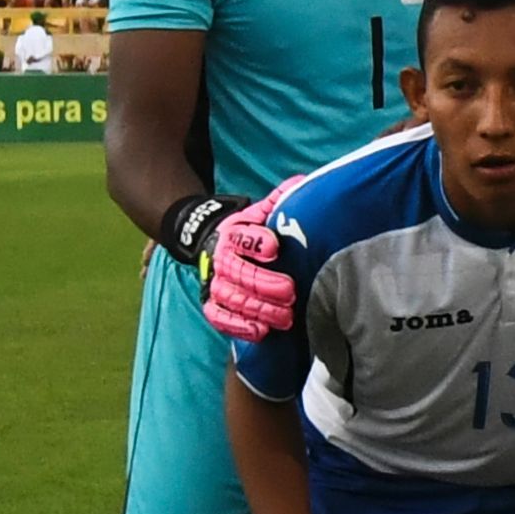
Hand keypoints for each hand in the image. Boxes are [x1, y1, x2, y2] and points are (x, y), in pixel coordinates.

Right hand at [202, 180, 299, 340]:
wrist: (217, 245)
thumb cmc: (252, 232)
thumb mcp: (261, 213)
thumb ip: (279, 201)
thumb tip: (301, 182)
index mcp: (233, 234)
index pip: (241, 237)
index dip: (255, 242)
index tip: (274, 247)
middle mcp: (221, 259)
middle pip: (238, 273)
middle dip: (264, 283)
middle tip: (290, 291)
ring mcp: (216, 283)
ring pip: (232, 298)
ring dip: (258, 309)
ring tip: (286, 317)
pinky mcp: (213, 305)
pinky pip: (220, 318)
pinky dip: (239, 326)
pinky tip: (261, 331)